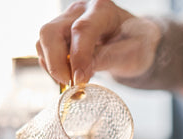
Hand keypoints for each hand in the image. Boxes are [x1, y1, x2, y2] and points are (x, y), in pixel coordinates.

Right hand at [36, 0, 160, 84]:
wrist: (136, 42)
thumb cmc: (138, 45)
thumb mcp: (134, 54)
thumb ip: (110, 59)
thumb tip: (81, 72)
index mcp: (103, 10)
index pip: (82, 29)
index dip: (78, 56)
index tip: (79, 80)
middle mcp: (80, 10)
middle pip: (52, 31)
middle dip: (56, 62)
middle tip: (70, 84)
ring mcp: (67, 20)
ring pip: (44, 40)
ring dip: (51, 65)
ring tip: (71, 82)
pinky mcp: (59, 33)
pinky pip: (44, 49)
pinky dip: (51, 66)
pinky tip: (68, 76)